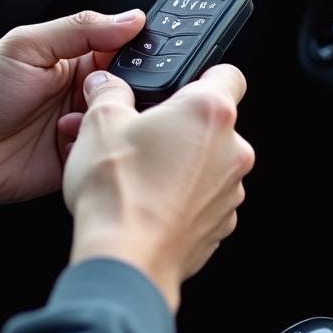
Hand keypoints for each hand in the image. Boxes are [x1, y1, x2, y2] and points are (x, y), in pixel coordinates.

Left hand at [0, 9, 145, 204]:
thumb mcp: (25, 46)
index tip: (154, 54)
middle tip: (110, 91)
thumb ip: (79, 30)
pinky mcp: (74, 162)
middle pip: (131, 90)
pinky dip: (94, 151)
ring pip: (121, 125)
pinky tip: (69, 143)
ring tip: (78, 117)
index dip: (142, 52)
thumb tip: (129, 18)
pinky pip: (102, 157)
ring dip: (108, 121)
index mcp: (75, 59)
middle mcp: (82, 93)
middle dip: (129, 92)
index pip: (125, 51)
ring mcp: (79, 128)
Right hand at [62, 65, 253, 311]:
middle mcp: (231, 150)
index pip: (228, 73)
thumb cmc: (118, 191)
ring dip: (180, 161)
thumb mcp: (100, 122)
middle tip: (140, 131)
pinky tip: (147, 199)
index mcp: (208, 112)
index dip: (203, 73)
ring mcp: (229, 191)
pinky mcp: (219, 224)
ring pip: (207, 162)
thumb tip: (105, 85)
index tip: (181, 82)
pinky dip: (181, 195)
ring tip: (138, 170)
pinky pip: (203, 197)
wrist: (125, 259)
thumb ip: (107, 92)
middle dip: (178, 124)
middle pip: (212, 122)